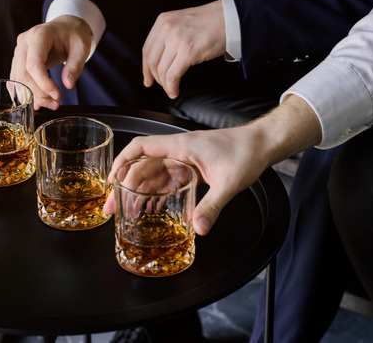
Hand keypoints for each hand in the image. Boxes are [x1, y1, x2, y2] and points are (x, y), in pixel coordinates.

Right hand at [10, 15, 92, 109]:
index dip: (43, 84)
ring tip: (51, 104)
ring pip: (18, 80)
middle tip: (55, 104)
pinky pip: (16, 79)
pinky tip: (37, 102)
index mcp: (38, 35)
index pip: (34, 64)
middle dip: (39, 93)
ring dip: (32, 96)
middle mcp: (24, 42)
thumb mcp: (81, 48)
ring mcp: (18, 51)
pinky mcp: (18, 60)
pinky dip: (25, 93)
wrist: (65, 28)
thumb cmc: (73, 35)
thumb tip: (68, 85)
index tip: (57, 96)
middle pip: (23, 74)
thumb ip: (75, 66)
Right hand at [104, 95, 322, 234]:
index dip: (122, 162)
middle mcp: (178, 152)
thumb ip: (212, 205)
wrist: (261, 144)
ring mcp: (184, 160)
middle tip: (113, 207)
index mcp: (181, 147)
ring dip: (139, 192)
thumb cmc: (245, 152)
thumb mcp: (229, 182)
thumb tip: (199, 228)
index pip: (141, 147)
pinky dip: (156, 194)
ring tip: (127, 212)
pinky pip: (167, 181)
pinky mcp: (191, 169)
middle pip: (142, 166)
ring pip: (153, 175)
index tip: (110, 179)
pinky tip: (149, 209)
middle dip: (125, 185)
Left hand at [142, 0, 225, 98]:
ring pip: (161, 70)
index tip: (147, 78)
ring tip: (171, 89)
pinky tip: (175, 90)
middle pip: (151, 61)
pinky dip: (171, 87)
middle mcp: (167, 29)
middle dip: (155, 78)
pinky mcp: (188, 51)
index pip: (147, 49)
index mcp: (163, 21)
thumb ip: (170, 35)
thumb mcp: (182, 22)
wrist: (231, 18)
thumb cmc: (211, 22)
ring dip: (165, 84)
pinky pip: (172, 75)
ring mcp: (177, 40)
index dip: (145, 68)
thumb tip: (162, 58)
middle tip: (160, 86)